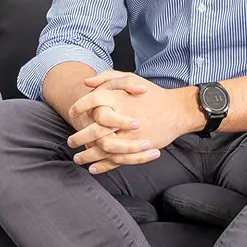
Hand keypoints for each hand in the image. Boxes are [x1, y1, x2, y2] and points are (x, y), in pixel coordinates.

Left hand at [67, 72, 193, 174]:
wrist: (176, 110)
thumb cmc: (152, 94)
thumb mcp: (131, 78)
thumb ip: (107, 78)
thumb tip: (85, 83)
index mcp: (118, 98)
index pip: (91, 101)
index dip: (78, 107)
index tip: (72, 113)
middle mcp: (122, 117)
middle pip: (93, 130)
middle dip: (79, 138)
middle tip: (70, 141)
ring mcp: (130, 135)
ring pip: (102, 148)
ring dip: (87, 156)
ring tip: (78, 159)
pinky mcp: (138, 148)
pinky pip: (116, 159)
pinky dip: (103, 166)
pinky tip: (93, 167)